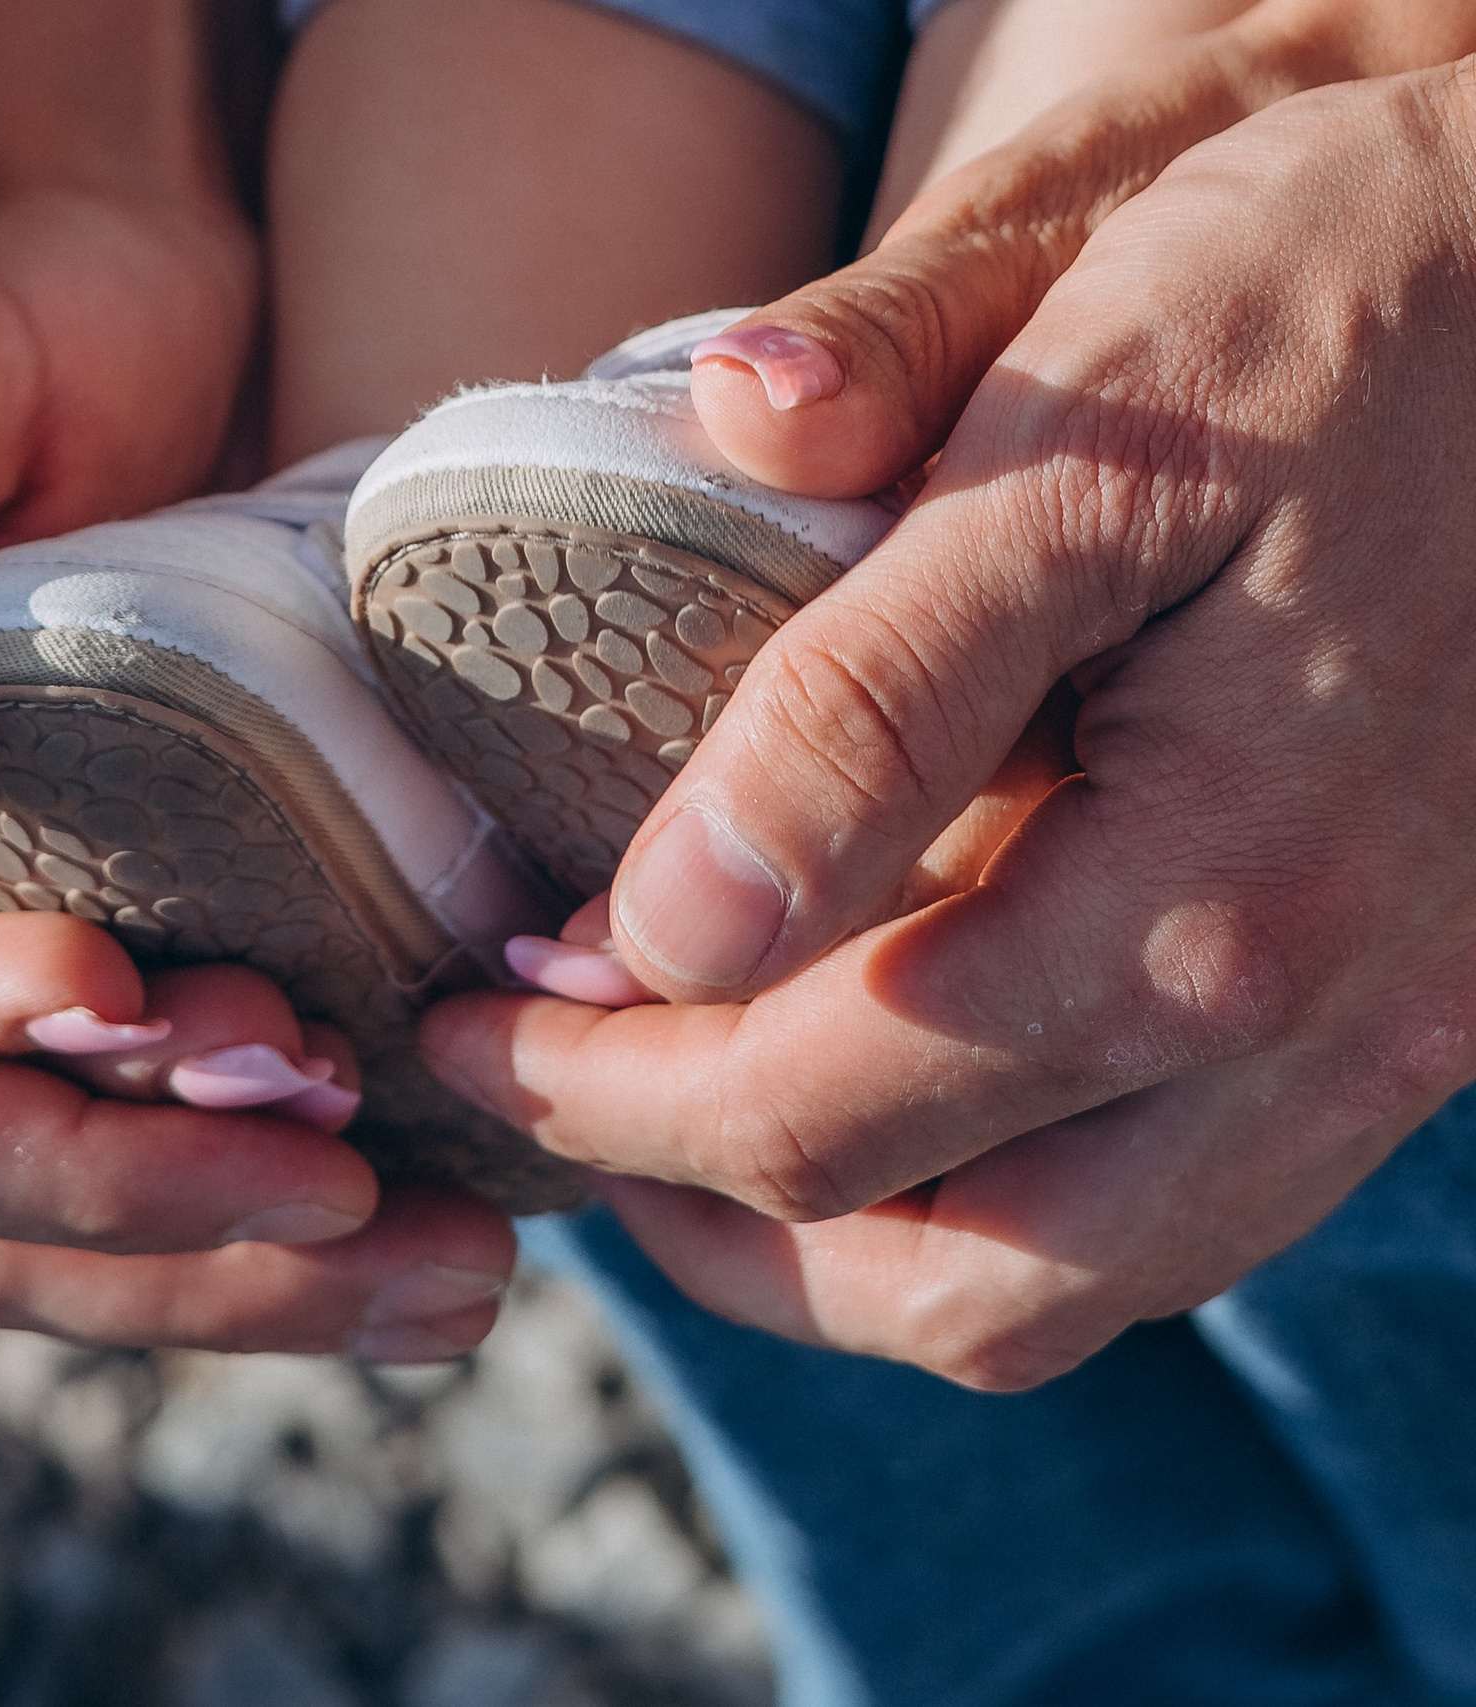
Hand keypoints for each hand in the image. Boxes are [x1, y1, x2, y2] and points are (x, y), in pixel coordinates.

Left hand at [427, 60, 1475, 1386]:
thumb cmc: (1316, 294)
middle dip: (684, 1192)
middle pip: (944, 1275)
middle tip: (524, 1070)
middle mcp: (1325, 1019)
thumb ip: (869, 677)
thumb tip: (671, 903)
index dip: (598, 1086)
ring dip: (833, 1254)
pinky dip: (978, 1206)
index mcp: (1220, 884)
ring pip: (1064, 1291)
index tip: (464, 1006)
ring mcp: (1385, 1044)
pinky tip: (867, 1083)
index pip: (826, 1105)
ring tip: (663, 1122)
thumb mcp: (1074, 412)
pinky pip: (1166, 1220)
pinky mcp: (1408, 1018)